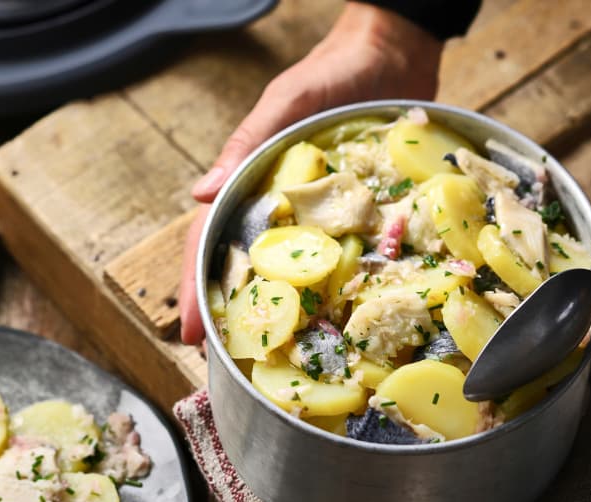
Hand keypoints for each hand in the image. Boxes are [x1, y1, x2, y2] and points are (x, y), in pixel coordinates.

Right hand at [180, 2, 444, 343]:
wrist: (397, 53)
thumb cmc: (335, 70)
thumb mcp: (286, 100)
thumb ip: (247, 142)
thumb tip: (198, 194)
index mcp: (254, 184)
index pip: (212, 242)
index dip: (198, 288)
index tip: (193, 333)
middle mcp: (282, 207)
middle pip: (247, 268)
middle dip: (233, 314)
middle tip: (231, 359)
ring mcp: (319, 215)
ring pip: (291, 271)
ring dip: (280, 312)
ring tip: (276, 356)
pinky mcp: (357, 215)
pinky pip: (343, 258)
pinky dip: (334, 290)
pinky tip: (337, 321)